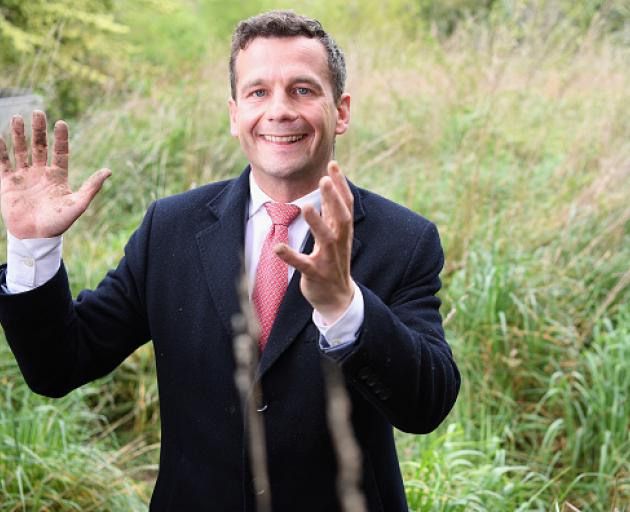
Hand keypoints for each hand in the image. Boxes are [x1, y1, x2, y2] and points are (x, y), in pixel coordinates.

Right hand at [0, 111, 110, 238]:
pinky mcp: (8, 183)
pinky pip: (3, 162)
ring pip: (21, 150)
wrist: (35, 237)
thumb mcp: (78, 204)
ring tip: (18, 118)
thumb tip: (109, 171)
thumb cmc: (59, 222)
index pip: (60, 152)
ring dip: (19, 135)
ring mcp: (24, 176)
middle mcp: (41, 173)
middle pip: (39, 146)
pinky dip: (0, 150)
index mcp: (58, 176)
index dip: (61, 138)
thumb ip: (91, 187)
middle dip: (38, 131)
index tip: (61, 123)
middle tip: (38, 112)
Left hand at [275, 161, 354, 322]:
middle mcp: (339, 243)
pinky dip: (290, 256)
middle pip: (341, 217)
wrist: (338, 298)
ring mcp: (328, 259)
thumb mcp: (337, 236)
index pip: (346, 204)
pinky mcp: (315, 274)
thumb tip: (332, 185)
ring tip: (305, 207)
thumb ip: (333, 213)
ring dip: (316, 223)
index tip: (333, 163)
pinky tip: (277, 248)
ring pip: (325, 239)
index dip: (340, 184)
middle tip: (324, 178)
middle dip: (334, 198)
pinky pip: (303, 265)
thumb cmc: (335, 262)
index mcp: (343, 232)